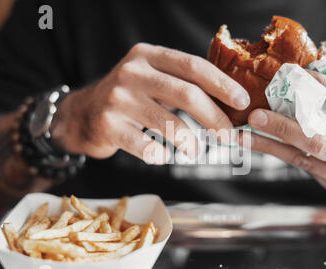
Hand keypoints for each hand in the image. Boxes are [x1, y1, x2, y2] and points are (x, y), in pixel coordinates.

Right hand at [51, 43, 249, 163]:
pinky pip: (146, 146)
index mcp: (148, 55)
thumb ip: (181, 82)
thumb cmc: (129, 96)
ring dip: (191, 142)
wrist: (83, 113)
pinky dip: (161, 155)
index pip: (193, 66)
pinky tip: (164, 156)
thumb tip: (229, 103)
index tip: (242, 101)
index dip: (222, 84)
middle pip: (186, 94)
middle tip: (229, 136)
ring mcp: (118, 98)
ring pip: (169, 123)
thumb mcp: (151, 78)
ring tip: (196, 151)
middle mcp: (132, 72)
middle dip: (215, 118)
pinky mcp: (108, 125)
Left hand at [240, 70, 325, 202]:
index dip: (325, 88)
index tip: (298, 75)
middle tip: (256, 114)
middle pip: (318, 141)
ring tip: (242, 134)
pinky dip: (275, 152)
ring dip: (268, 145)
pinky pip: (299, 165)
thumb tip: (310, 78)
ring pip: (301, 157)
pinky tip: (256, 144)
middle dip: (283, 127)